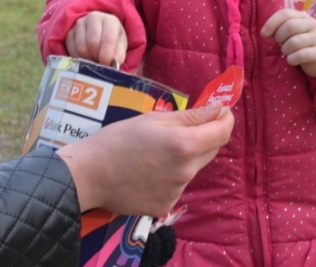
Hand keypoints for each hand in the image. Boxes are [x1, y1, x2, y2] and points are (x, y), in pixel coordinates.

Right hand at [57, 107, 233, 215]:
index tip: (221, 111)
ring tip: (152, 153)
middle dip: (203, 137)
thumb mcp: (152, 119)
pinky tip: (146, 172)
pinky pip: (176, 186)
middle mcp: (187, 171)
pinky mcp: (166, 206)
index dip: (226, 119)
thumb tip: (219, 110)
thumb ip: (189, 117)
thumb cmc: (117, 139)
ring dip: (183, 157)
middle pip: (210, 150)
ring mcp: (178, 192)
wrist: (90, 175)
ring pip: (191, 168)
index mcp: (184, 145)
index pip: (222, 133)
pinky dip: (169, 176)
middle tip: (179, 128)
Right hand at [65, 11, 127, 66]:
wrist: (101, 30)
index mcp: (109, 20)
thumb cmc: (113, 38)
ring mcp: (79, 24)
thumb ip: (119, 53)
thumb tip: (113, 63)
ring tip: (94, 60)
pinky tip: (86, 58)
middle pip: (92, 43)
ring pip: (81, 48)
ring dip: (88, 59)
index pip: (108, 38)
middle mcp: (93, 18)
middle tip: (101, 63)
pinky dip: (79, 58)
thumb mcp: (121, 44)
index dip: (107, 55)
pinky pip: (72, 50)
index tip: (107, 65)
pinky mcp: (70, 32)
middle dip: (97, 57)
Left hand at [261, 9, 315, 80]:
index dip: (271, 23)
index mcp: (302, 16)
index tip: (264, 34)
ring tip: (287, 52)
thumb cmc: (301, 43)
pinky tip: (292, 60)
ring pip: (294, 42)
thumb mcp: (289, 33)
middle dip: (279, 37)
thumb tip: (265, 33)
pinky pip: (300, 55)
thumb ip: (277, 29)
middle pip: (289, 27)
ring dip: (285, 50)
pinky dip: (291, 59)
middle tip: (280, 44)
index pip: (284, 13)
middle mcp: (312, 24)